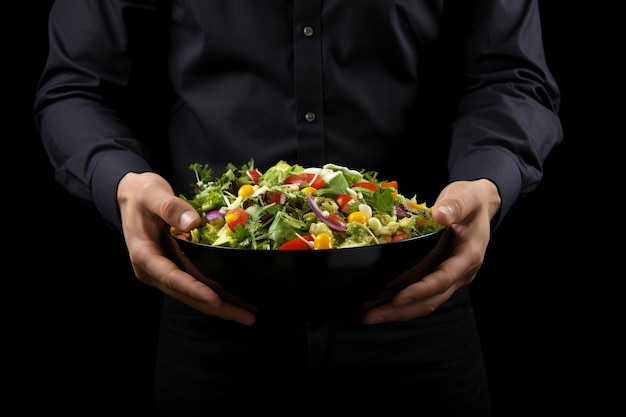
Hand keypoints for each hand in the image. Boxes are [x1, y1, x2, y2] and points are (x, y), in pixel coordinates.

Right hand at [117, 172, 256, 325]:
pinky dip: (215, 295)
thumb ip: (171, 208)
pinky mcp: (173, 270)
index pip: (171, 277)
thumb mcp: (153, 195)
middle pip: (186, 294)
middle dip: (217, 307)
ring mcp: (163, 273)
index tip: (215, 300)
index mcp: (144, 255)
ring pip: (192, 296)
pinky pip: (194, 286)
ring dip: (220, 306)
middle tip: (246, 318)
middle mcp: (153, 271)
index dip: (194, 290)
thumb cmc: (142, 195)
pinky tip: (235, 300)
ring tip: (247, 315)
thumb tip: (192, 222)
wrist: (131, 196)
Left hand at [361, 179, 500, 323]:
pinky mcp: (440, 276)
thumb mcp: (467, 197)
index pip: (443, 279)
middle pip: (431, 300)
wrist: (478, 205)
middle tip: (371, 316)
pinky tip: (380, 303)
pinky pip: (422, 295)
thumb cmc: (471, 201)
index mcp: (469, 255)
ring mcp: (451, 277)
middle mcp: (461, 272)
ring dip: (398, 311)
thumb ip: (455, 206)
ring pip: (426, 302)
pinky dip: (402, 302)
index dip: (421, 290)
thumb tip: (439, 215)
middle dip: (401, 310)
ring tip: (369, 316)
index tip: (398, 298)